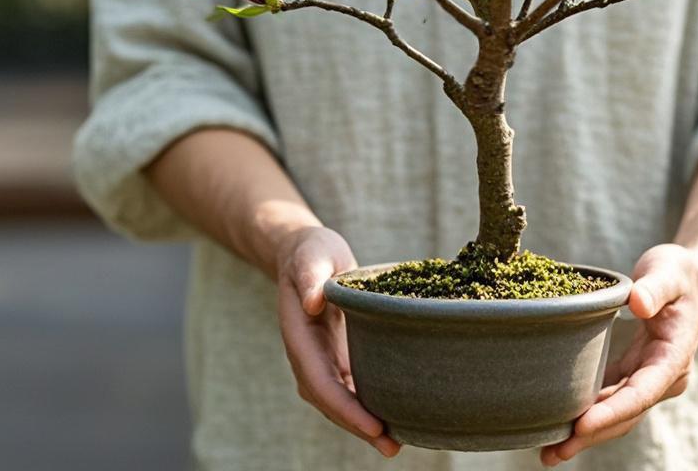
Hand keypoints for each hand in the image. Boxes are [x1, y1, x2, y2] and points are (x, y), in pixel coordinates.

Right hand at [276, 225, 400, 458]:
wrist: (305, 253)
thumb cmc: (311, 252)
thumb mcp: (312, 256)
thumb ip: (310, 278)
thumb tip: (312, 302)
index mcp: (299, 336)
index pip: (320, 382)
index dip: (345, 407)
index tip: (372, 425)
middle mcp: (308, 355)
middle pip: (331, 401)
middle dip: (358, 426)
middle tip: (392, 446)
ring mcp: (321, 359)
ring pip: (340, 400)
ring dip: (364, 422)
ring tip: (398, 441)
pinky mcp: (336, 355)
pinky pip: (350, 386)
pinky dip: (367, 402)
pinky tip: (393, 413)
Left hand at [540, 244, 697, 465]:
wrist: (695, 279)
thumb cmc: (681, 274)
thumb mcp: (669, 273)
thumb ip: (654, 289)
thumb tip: (637, 304)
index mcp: (673, 358)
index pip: (641, 393)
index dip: (612, 412)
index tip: (582, 425)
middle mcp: (663, 376)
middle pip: (626, 414)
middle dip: (591, 435)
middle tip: (554, 452)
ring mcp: (649, 377)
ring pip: (616, 413)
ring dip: (586, 431)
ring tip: (549, 450)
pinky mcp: (635, 371)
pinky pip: (611, 397)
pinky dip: (589, 410)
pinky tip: (561, 420)